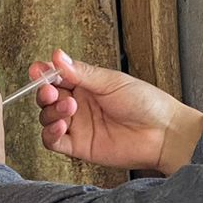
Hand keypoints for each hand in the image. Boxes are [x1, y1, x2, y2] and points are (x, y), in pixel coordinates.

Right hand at [32, 49, 202, 173]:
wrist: (164, 134)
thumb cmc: (146, 103)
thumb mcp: (112, 82)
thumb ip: (82, 72)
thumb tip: (57, 56)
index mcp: (86, 85)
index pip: (56, 77)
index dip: (43, 73)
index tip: (38, 70)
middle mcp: (79, 105)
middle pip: (47, 98)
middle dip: (45, 93)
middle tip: (52, 91)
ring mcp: (78, 126)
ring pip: (47, 118)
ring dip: (50, 112)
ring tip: (68, 110)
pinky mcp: (79, 147)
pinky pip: (54, 142)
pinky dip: (50, 134)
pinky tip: (60, 127)